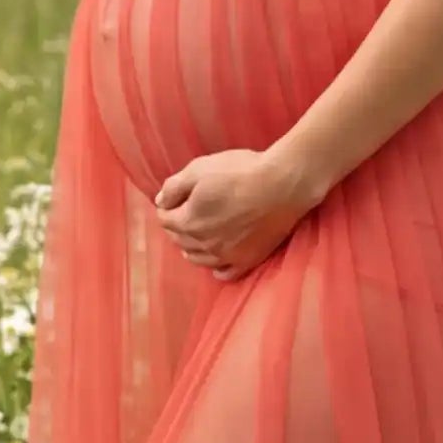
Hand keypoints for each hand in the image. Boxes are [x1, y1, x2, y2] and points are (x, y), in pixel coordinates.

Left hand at [153, 146, 326, 279]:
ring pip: (198, 259)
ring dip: (192, 248)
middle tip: (185, 214)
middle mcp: (204, 244)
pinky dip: (216, 268)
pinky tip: (218, 259)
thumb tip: (160, 201)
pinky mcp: (249, 260)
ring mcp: (227, 255)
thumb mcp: (200, 169)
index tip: (173, 199)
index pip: (165, 219)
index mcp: (189, 221)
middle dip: (178, 227)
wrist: (283, 184)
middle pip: (180, 240)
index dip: (167, 207)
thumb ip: (173, 187)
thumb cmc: (241, 172)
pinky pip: (225, 273)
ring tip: (197, 236)